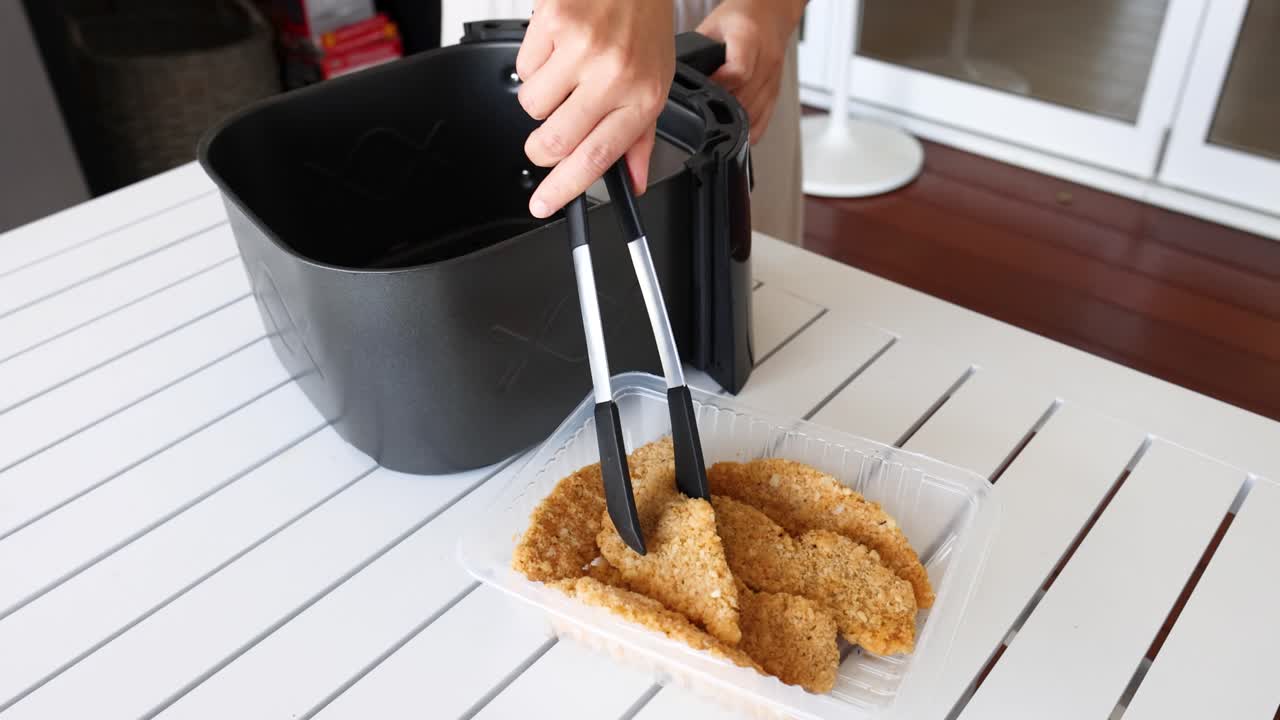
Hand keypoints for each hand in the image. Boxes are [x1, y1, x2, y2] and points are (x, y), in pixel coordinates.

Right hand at [516, 0, 674, 218]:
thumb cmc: (644, 26)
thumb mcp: (655, 83)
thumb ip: (640, 137)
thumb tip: (632, 180)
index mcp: (642, 97)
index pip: (597, 158)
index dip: (564, 189)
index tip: (543, 205)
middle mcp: (614, 74)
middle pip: (554, 141)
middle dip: (541, 149)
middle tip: (548, 135)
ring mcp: (582, 48)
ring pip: (532, 106)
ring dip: (542, 96)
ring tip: (566, 71)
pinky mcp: (553, 22)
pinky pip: (524, 67)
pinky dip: (535, 61)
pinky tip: (559, 46)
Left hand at [696, 0, 805, 143]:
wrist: (770, 12)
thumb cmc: (739, 17)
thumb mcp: (712, 27)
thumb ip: (699, 54)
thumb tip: (676, 82)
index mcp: (748, 38)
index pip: (738, 72)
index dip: (718, 88)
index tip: (702, 94)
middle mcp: (766, 59)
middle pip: (745, 98)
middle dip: (722, 108)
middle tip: (703, 111)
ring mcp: (774, 77)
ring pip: (755, 112)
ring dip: (734, 121)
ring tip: (716, 121)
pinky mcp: (776, 90)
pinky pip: (765, 119)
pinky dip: (749, 129)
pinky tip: (735, 130)